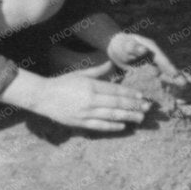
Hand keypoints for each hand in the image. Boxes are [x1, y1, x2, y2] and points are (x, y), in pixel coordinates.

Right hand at [24, 60, 154, 131]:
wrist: (42, 97)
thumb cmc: (62, 82)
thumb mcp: (80, 73)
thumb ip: (98, 71)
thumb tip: (111, 63)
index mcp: (91, 85)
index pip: (116, 90)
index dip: (130, 93)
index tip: (142, 96)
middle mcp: (90, 99)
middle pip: (117, 103)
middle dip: (134, 105)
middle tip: (148, 108)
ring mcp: (85, 112)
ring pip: (111, 115)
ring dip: (128, 117)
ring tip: (140, 118)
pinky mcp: (80, 123)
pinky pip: (99, 126)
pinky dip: (112, 126)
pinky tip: (123, 126)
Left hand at [107, 31, 190, 88]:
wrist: (118, 48)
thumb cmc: (121, 45)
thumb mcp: (125, 45)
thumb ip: (133, 47)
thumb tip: (143, 50)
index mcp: (152, 50)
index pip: (162, 60)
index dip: (169, 67)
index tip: (176, 74)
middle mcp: (157, 58)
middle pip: (169, 68)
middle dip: (179, 75)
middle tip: (190, 83)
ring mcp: (156, 65)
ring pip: (168, 74)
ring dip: (178, 80)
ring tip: (190, 87)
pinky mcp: (152, 72)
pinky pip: (162, 79)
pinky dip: (169, 84)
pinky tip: (176, 93)